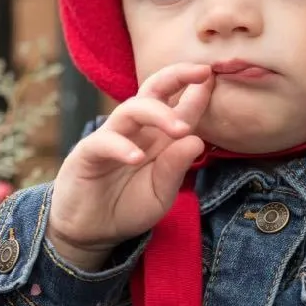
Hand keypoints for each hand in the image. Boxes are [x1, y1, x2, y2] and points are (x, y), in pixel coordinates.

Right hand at [47, 63, 214, 268]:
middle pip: (154, 91)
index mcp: (159, 137)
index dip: (198, 91)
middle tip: (202, 73)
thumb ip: (176, 169)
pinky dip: (121, 146)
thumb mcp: (161, 193)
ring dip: (158, 114)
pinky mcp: (88, 153)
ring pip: (132, 109)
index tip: (216, 76)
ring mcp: (111, 138)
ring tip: (179, 129)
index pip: (180, 106)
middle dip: (177, 76)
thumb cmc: (128, 207)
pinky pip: (104, 141)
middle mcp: (137, 131)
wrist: (91, 232)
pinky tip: (136, 157)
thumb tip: (197, 140)